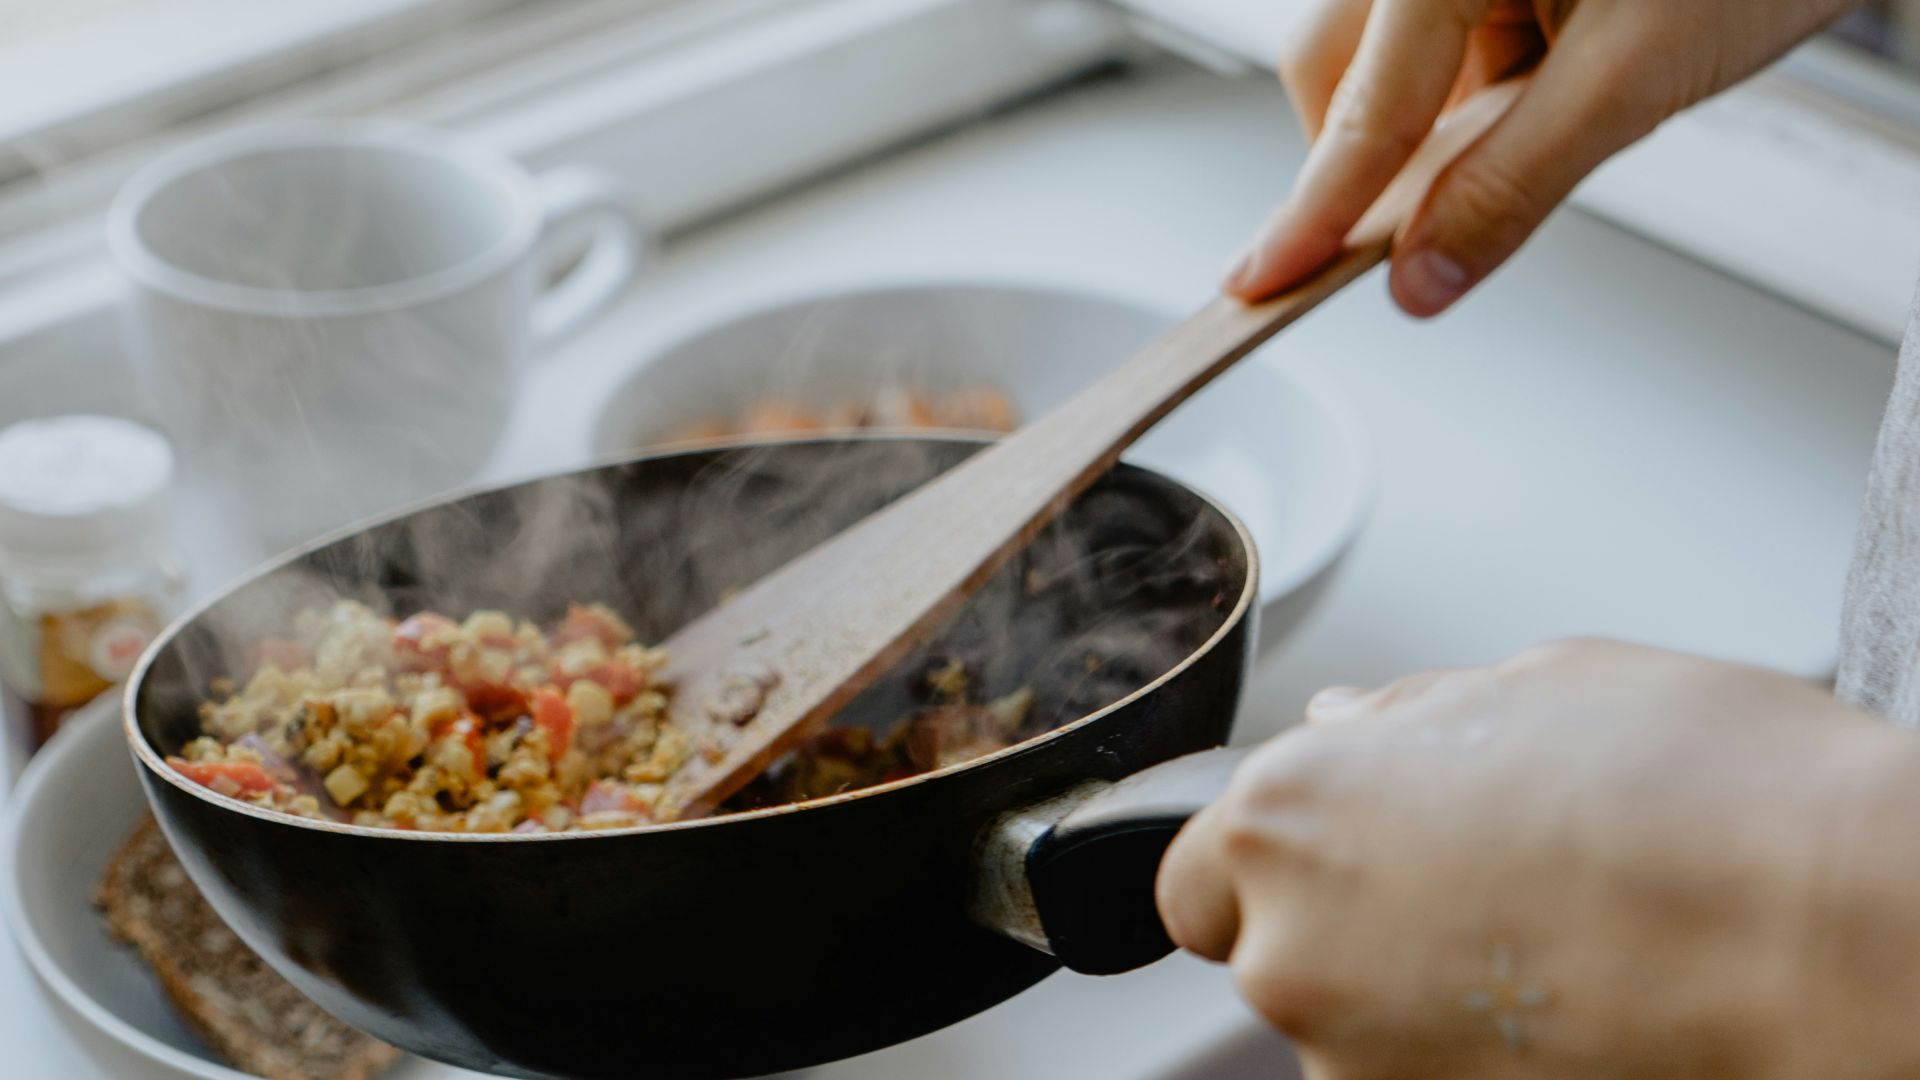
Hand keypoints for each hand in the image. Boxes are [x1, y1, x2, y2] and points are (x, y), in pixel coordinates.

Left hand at [1158, 640, 1919, 1076]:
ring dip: (1417, 998)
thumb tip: (1350, 725)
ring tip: (1551, 945)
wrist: (1829, 933)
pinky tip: (1573, 1006)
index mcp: (1288, 815)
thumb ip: (1406, 718)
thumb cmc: (1706, 793)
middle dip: (1349, 925)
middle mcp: (1292, 949)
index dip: (1266, 866)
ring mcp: (1359, 1062)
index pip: (1194, 876)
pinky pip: (1422, 1077)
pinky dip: (1473, 1058)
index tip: (1336, 857)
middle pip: (1275, 955)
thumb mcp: (1540, 685)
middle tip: (1477, 890)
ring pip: (1354, 1030)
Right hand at [1227, 0, 1855, 315]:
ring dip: (1444, 119)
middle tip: (1422, 225)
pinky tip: (1562, 78)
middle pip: (1341, 67)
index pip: (1363, 108)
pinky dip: (1487, 86)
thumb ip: (1513, 183)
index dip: (1312, 211)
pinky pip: (1448, 39)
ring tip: (1560, 108)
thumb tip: (1422, 276)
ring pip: (1394, 60)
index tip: (1261, 280)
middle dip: (1375, 156)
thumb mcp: (1636, 76)